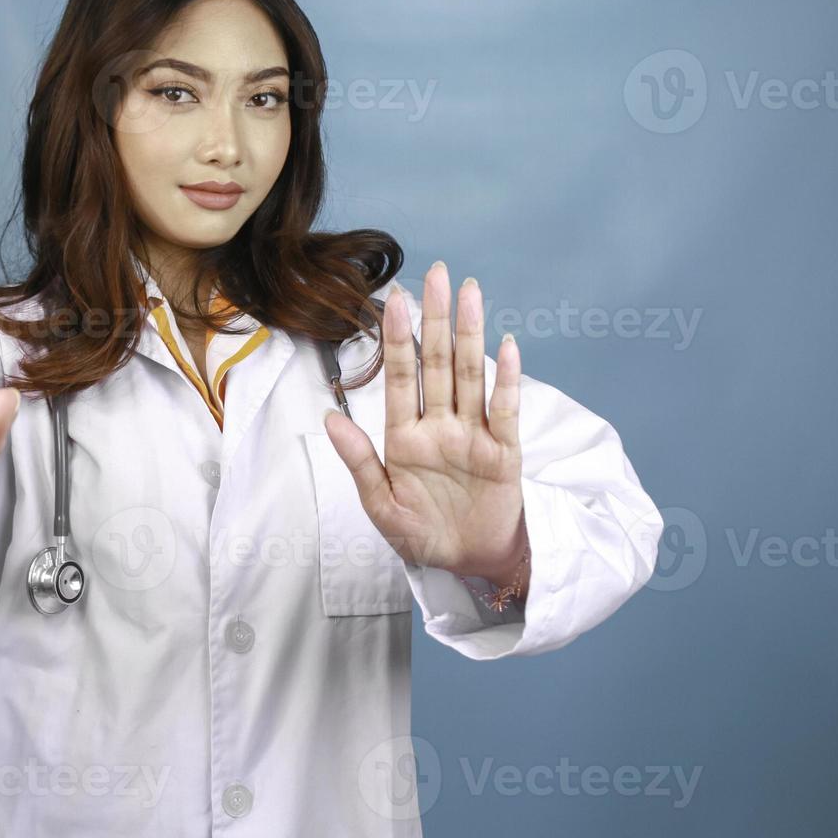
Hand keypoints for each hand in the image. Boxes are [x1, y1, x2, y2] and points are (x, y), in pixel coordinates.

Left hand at [323, 262, 526, 584]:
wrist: (469, 564)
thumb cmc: (422, 535)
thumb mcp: (380, 505)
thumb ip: (359, 460)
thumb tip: (330, 416)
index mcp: (405, 437)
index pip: (401, 378)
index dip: (397, 339)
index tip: (394, 299)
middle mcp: (440, 427)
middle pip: (437, 363)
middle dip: (436, 318)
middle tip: (438, 273)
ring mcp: (473, 436)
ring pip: (470, 375)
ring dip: (470, 334)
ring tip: (471, 293)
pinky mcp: (504, 452)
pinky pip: (505, 411)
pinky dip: (507, 379)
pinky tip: (506, 345)